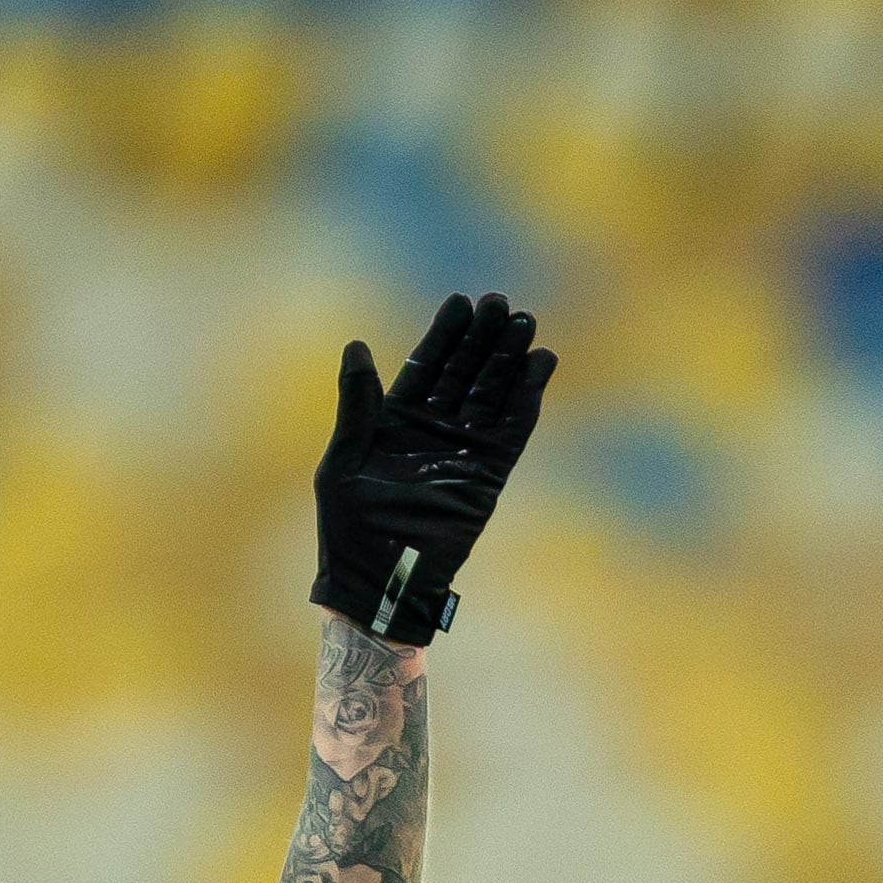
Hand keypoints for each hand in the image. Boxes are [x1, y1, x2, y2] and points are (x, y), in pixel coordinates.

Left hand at [309, 291, 556, 646]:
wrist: (378, 581)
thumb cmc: (348, 528)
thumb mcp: (343, 460)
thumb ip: (357, 406)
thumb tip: (357, 346)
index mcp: (392, 424)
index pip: (425, 368)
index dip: (443, 335)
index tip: (460, 301)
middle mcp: (431, 431)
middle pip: (463, 373)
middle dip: (480, 338)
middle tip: (499, 302)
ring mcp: (463, 450)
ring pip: (491, 393)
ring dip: (507, 358)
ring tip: (523, 322)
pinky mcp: (489, 473)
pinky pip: (513, 428)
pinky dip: (526, 396)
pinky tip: (539, 362)